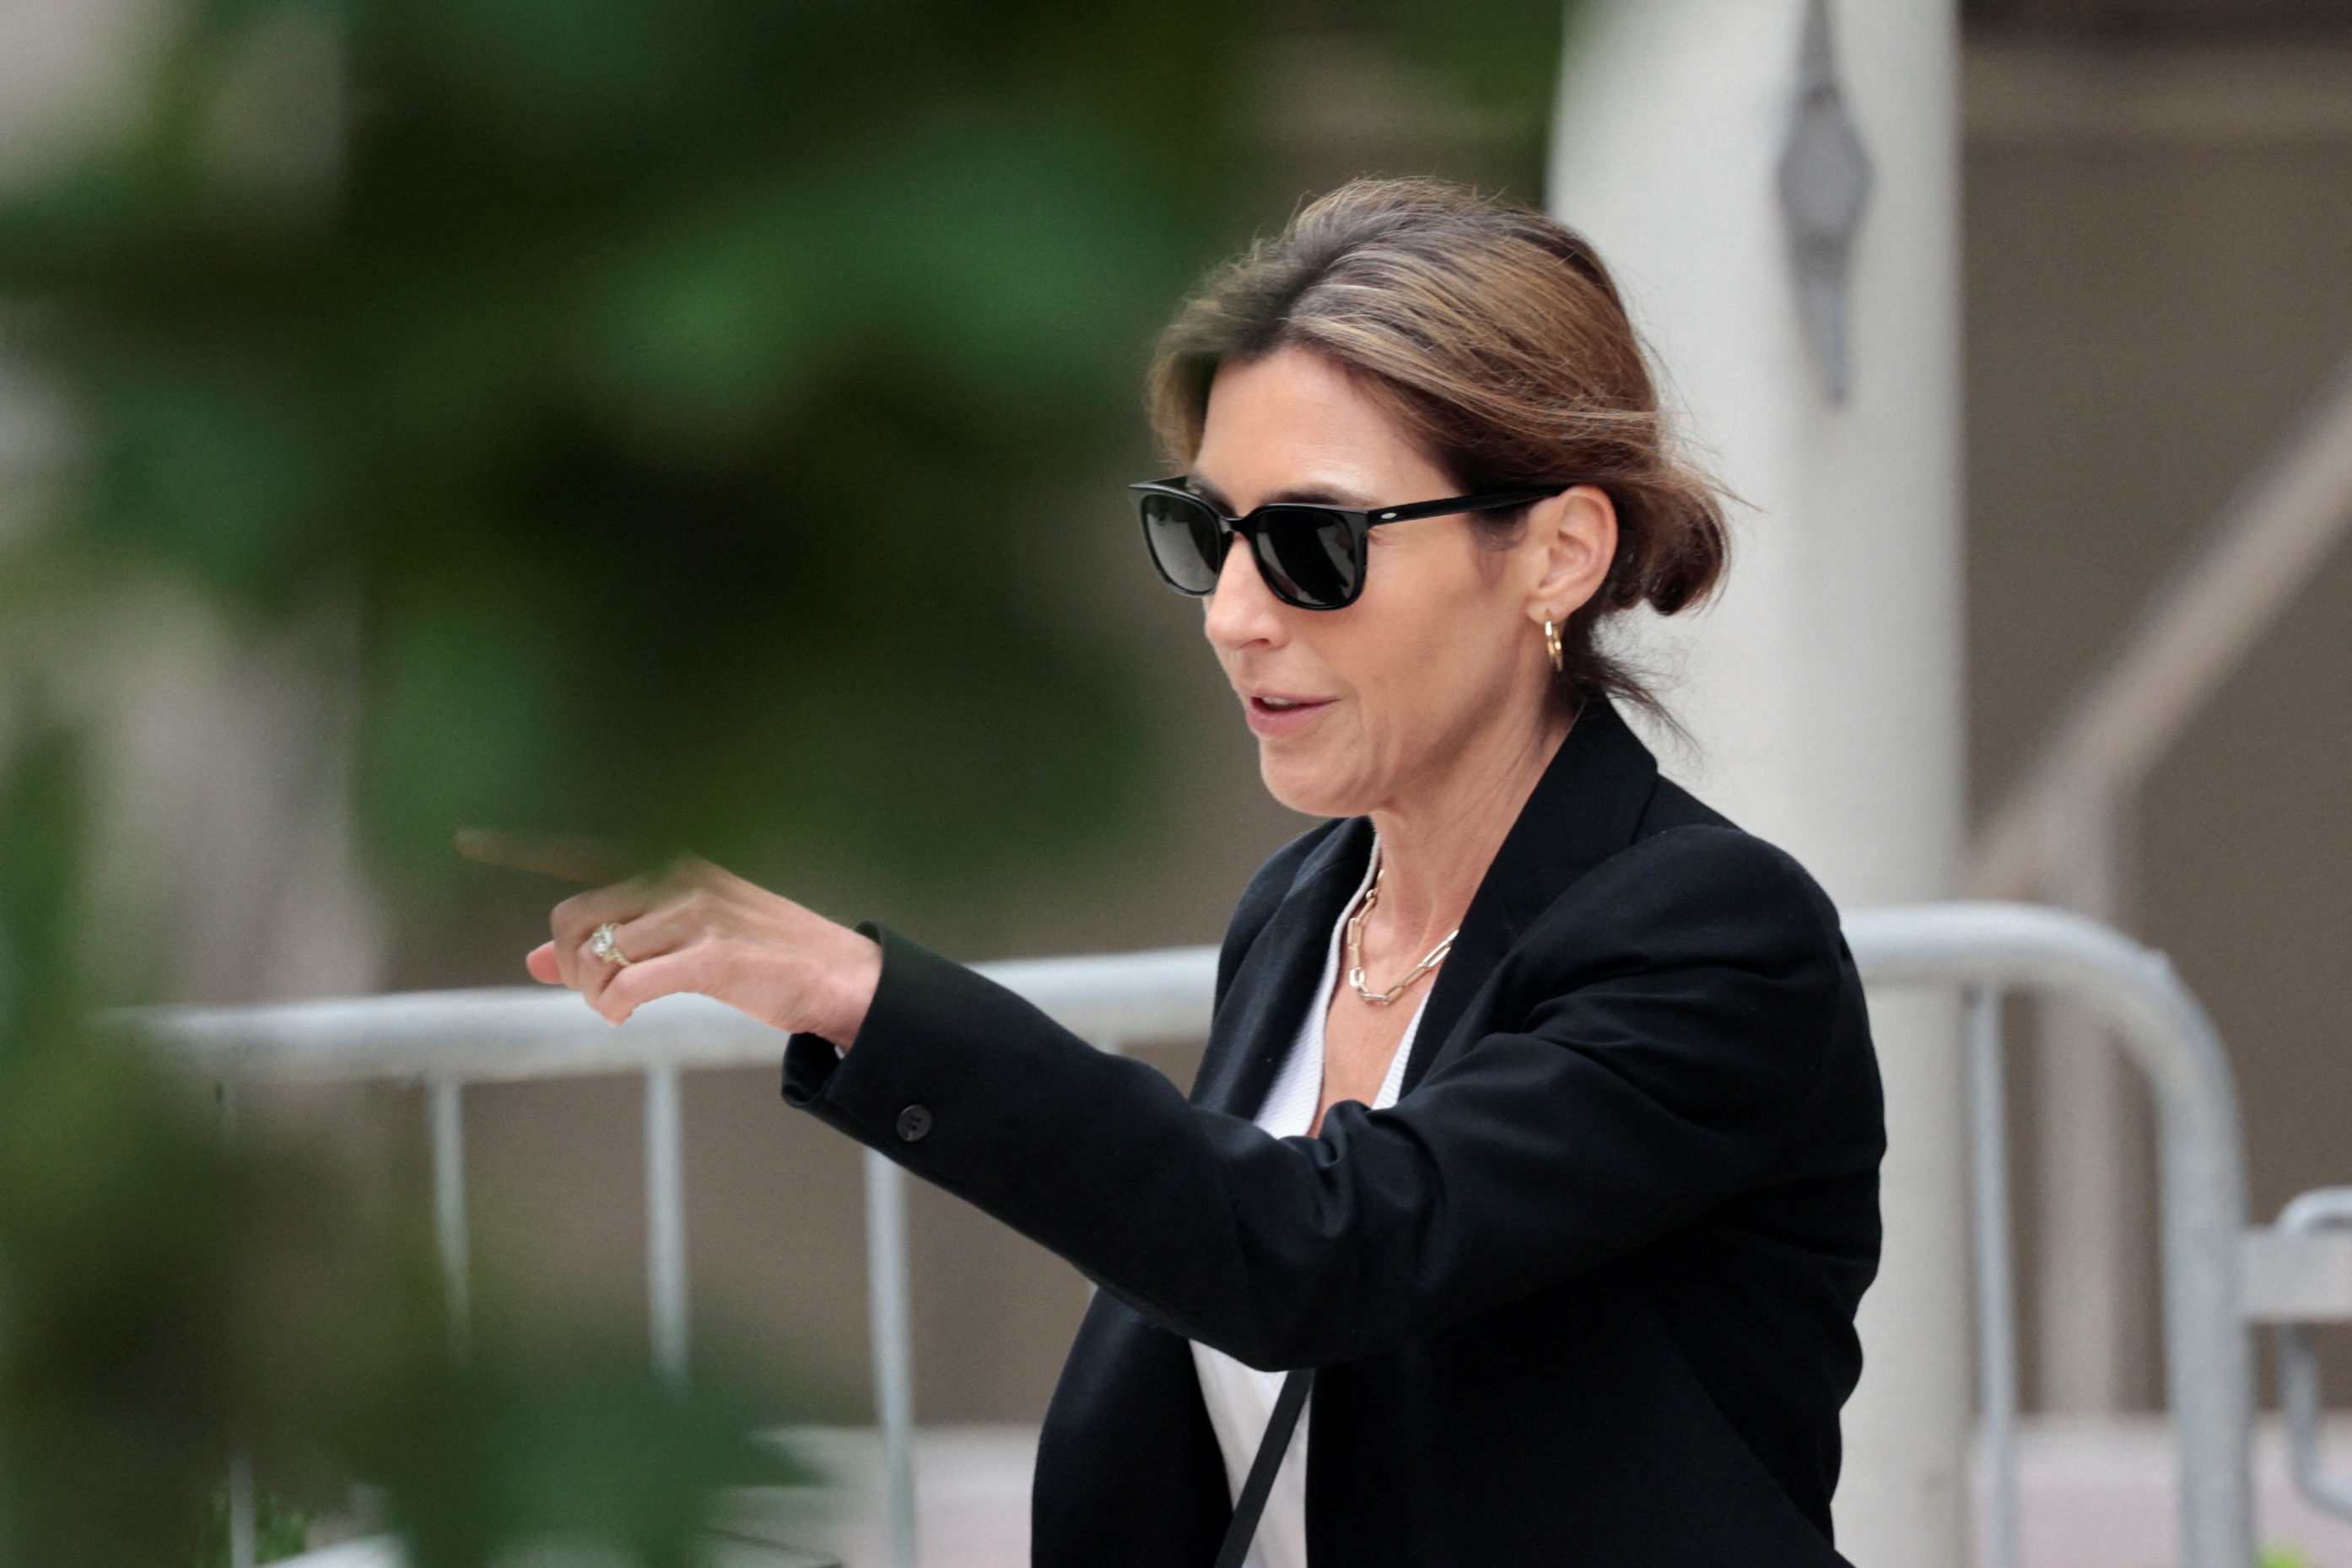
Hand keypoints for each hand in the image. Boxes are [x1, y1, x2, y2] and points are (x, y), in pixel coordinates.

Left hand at [526, 854, 881, 1045]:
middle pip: (574, 917)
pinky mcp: (710, 954)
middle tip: (594, 989)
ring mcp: (695, 912)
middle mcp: (678, 875)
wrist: (837, 975)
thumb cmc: (761, 953)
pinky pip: (628, 984)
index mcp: (671, 862)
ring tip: (617, 1005)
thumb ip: (612, 940)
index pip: (583, 849)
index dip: (520, 842)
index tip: (467, 835)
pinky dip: (611, 1007)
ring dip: (593, 993)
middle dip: (569, 962)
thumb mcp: (683, 935)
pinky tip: (623, 1015)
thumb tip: (535, 959)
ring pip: (598, 956)